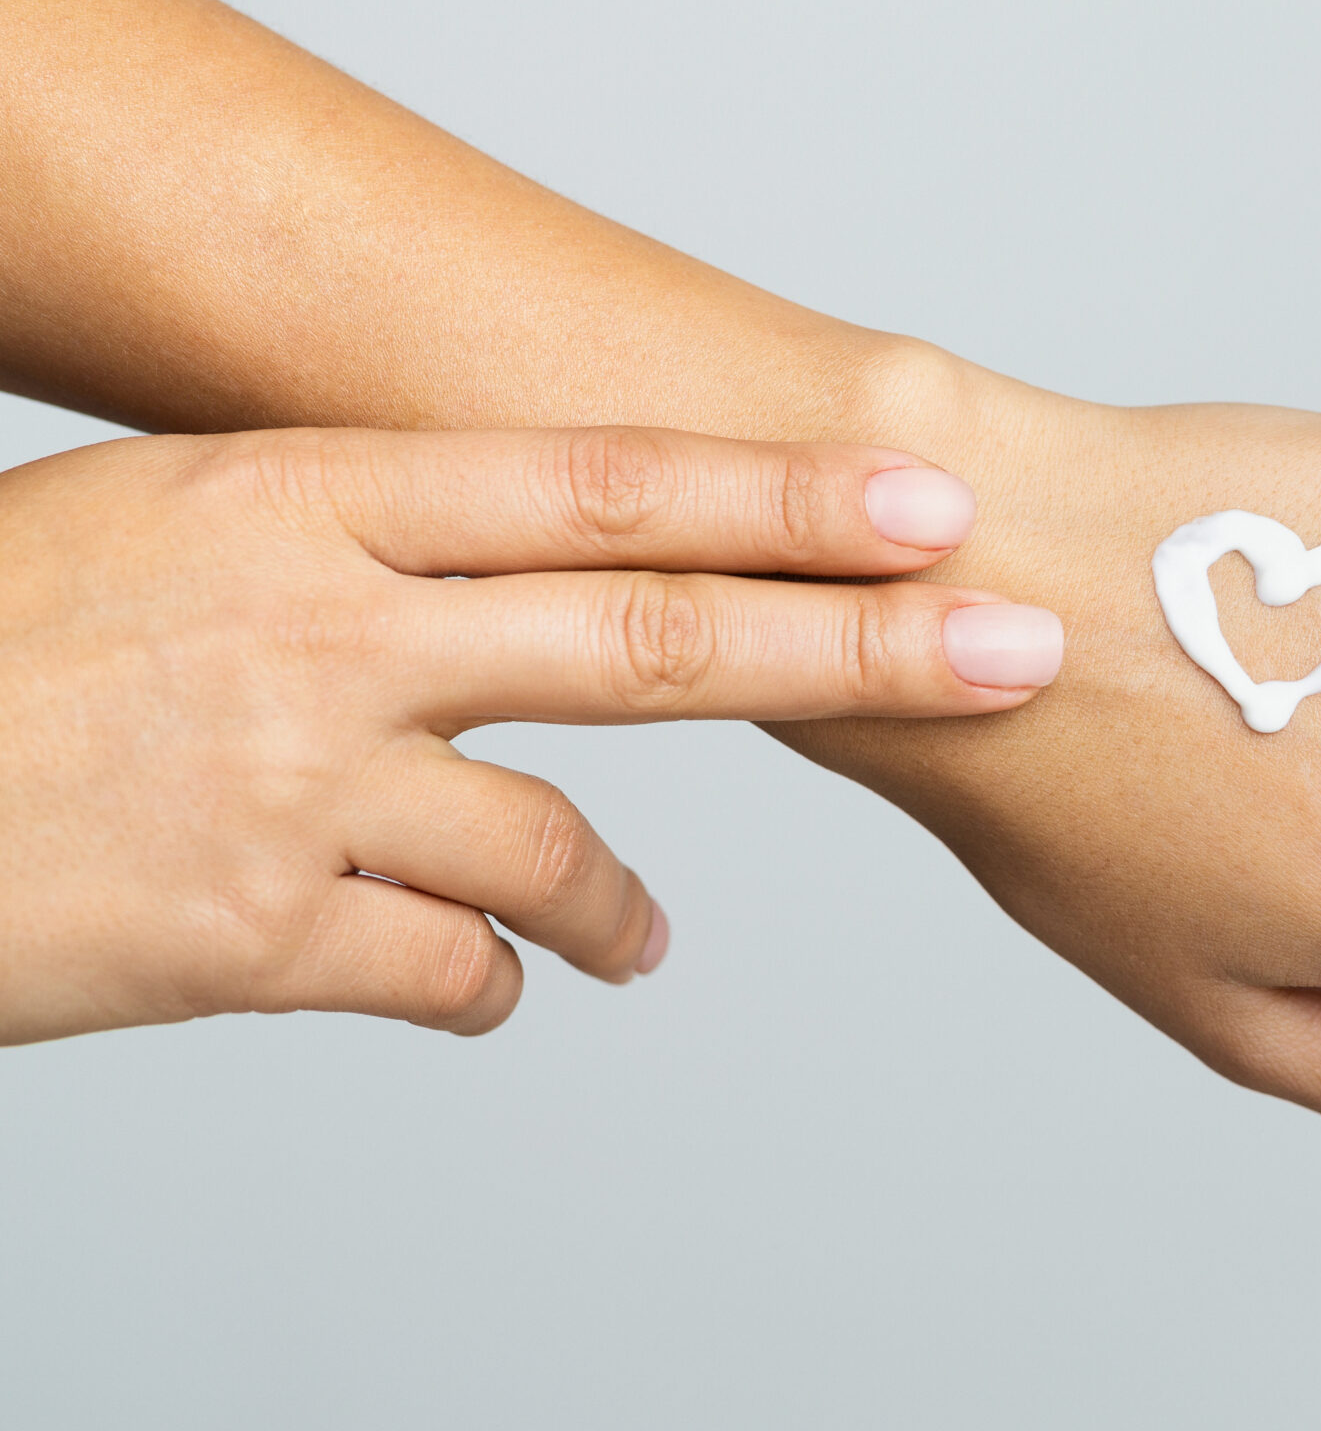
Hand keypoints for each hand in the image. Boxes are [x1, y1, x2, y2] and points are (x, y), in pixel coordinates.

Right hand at [0, 425, 1061, 1044]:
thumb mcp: (161, 529)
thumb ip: (354, 555)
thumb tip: (520, 594)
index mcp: (294, 503)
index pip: (593, 485)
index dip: (776, 494)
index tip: (927, 496)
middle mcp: (315, 634)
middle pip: (645, 636)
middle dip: (854, 647)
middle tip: (1011, 650)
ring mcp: (288, 791)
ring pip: (557, 845)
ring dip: (622, 904)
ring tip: (644, 937)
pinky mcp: (247, 940)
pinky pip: (451, 973)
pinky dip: (494, 983)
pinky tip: (486, 984)